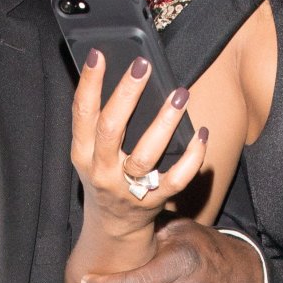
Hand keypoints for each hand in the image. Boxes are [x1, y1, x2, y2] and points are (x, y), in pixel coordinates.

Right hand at [71, 49, 208, 244]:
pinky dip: (193, 156)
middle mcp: (103, 170)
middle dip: (126, 95)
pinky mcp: (156, 199)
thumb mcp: (89, 152)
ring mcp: (130, 188)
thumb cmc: (105, 176)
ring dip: (165, 122)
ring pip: (146, 154)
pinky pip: (177, 178)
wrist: (113, 227)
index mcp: (83, 153)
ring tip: (180, 95)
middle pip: (112, 129)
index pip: (82, 113)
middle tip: (142, 66)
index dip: (89, 83)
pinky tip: (201, 133)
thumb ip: (98, 122)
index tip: (99, 55)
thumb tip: (123, 77)